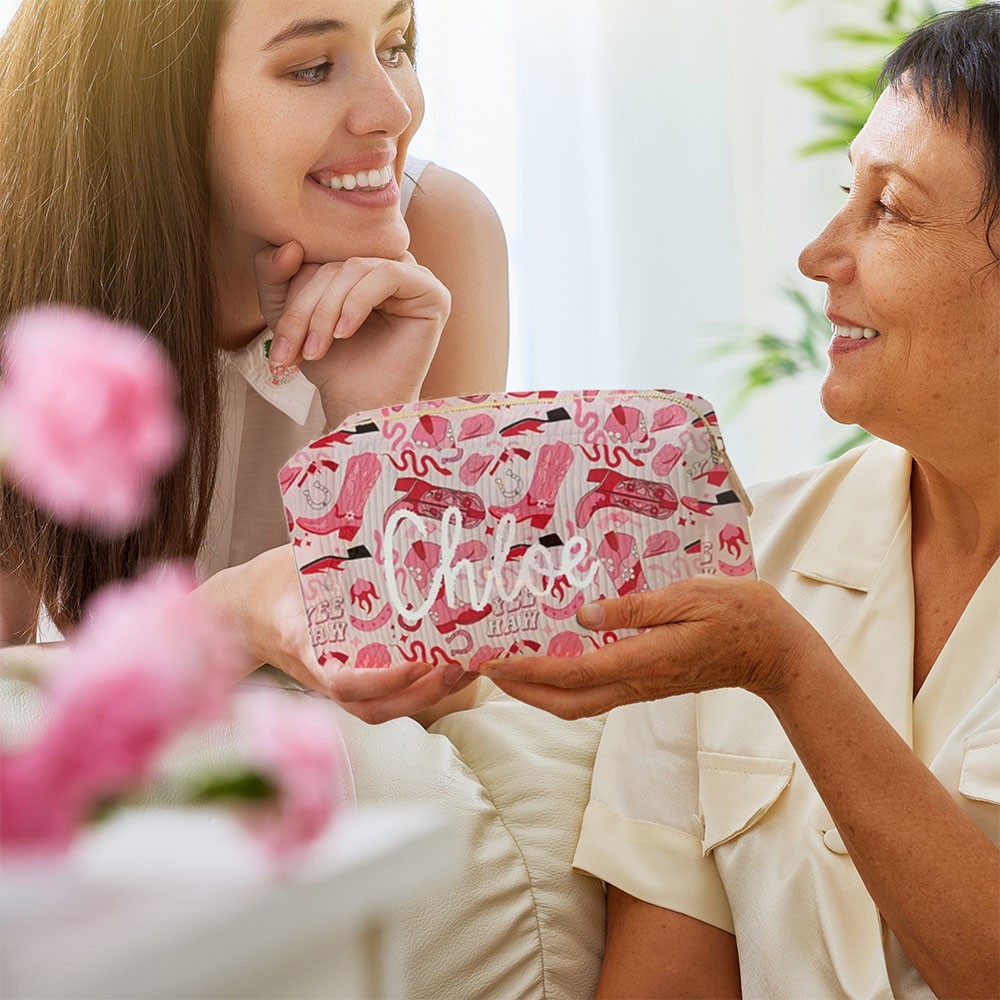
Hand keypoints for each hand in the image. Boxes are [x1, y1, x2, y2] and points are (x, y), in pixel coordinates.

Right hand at [201, 545, 474, 723]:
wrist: (246, 608)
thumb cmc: (277, 581)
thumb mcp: (301, 562)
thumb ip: (334, 550)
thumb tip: (375, 515)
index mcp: (304, 645)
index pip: (342, 682)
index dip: (382, 680)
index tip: (416, 663)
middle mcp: (322, 675)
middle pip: (373, 707)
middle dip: (421, 692)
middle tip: (456, 662)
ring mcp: (335, 681)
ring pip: (383, 708)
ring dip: (428, 694)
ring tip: (465, 666)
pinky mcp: (349, 677)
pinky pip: (384, 696)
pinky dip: (419, 688)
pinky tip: (450, 665)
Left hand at [254, 241, 450, 425]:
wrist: (360, 406)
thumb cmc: (333, 366)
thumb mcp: (288, 318)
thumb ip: (273, 276)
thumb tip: (289, 247)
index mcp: (360, 267)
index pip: (318, 259)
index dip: (292, 296)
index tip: (278, 345)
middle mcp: (390, 267)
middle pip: (335, 266)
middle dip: (306, 310)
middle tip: (290, 351)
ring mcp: (415, 278)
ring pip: (356, 268)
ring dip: (327, 310)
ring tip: (317, 349)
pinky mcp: (433, 293)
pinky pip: (388, 275)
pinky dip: (358, 301)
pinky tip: (345, 332)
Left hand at [474, 577, 829, 718]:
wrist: (774, 649)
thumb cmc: (737, 614)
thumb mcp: (688, 596)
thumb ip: (636, 607)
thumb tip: (583, 614)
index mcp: (645, 660)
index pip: (573, 673)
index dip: (529, 670)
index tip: (495, 660)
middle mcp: (638, 682)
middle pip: (566, 703)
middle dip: (522, 691)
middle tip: (488, 669)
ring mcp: (642, 689)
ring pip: (578, 704)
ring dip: (539, 692)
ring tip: (510, 667)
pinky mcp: (647, 684)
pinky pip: (596, 694)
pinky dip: (564, 685)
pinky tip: (554, 659)